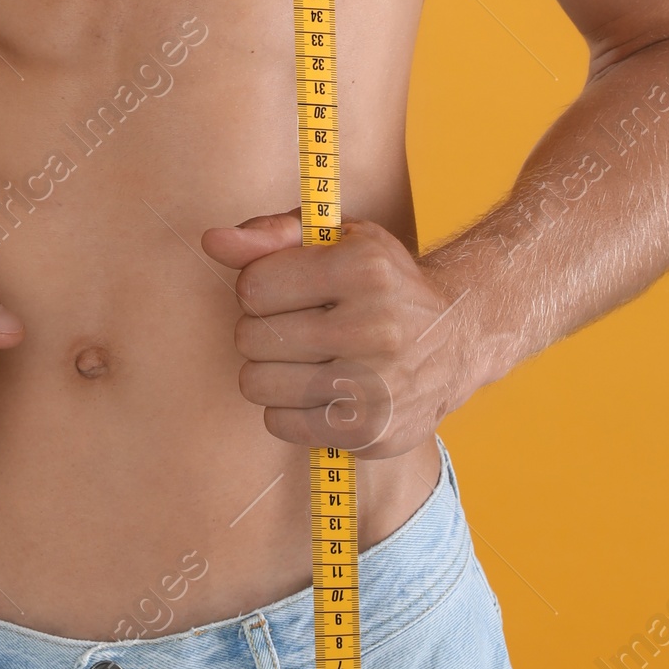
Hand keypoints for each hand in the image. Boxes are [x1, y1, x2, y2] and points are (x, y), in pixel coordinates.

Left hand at [201, 208, 468, 457]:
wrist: (456, 336)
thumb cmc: (380, 281)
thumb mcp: (337, 238)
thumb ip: (270, 235)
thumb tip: (212, 241)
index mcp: (363, 269)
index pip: (254, 287)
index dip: (258, 287)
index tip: (286, 289)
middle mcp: (374, 328)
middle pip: (252, 338)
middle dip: (261, 330)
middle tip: (298, 325)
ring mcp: (375, 386)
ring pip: (258, 384)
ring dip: (270, 371)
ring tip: (304, 358)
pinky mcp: (371, 432)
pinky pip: (280, 424)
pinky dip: (288, 409)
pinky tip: (319, 390)